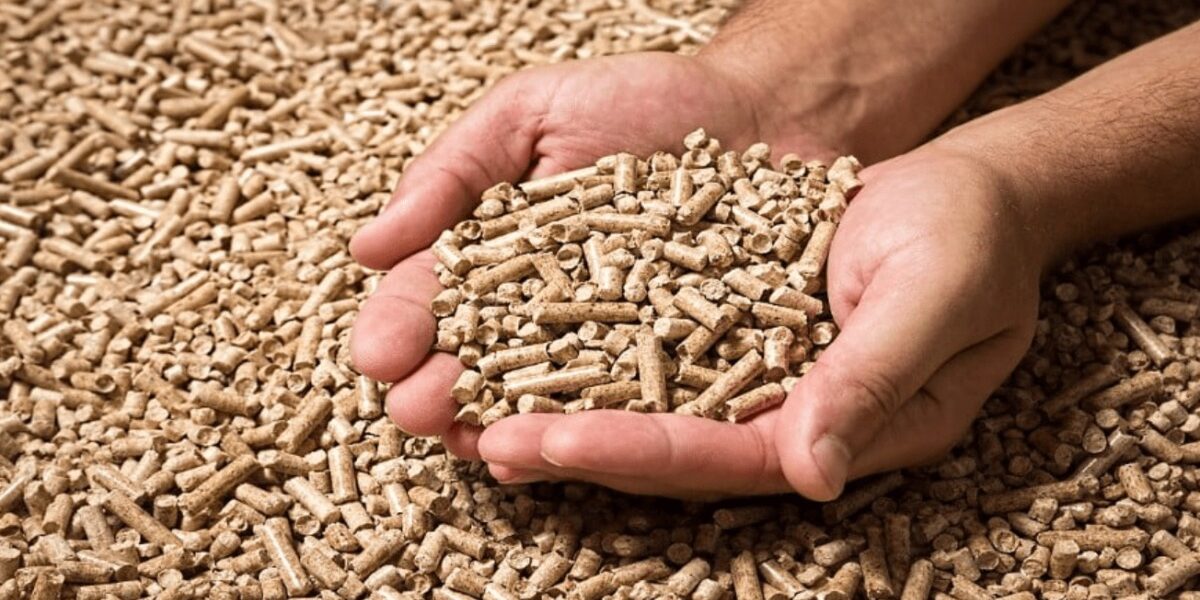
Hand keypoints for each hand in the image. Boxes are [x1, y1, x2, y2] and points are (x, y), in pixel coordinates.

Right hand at [349, 52, 834, 458]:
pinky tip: (561, 449)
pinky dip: (596, 432)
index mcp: (495, 260)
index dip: (401, 328)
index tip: (377, 353)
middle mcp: (543, 316)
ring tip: (477, 440)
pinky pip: (633, 409)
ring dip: (505, 426)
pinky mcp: (679, 369)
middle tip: (417, 409)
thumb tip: (367, 248)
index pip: (435, 301)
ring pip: (545, 401)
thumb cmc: (640, 103)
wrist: (761, 112)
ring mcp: (610, 348)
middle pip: (480, 365)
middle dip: (441, 391)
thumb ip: (452, 172)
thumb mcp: (531, 113)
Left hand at [474, 148, 1044, 498]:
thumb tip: (810, 475)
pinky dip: (588, 355)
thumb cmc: (968, 238)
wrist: (969, 192)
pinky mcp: (731, 337)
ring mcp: (755, 382)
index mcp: (840, 430)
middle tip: (477, 437)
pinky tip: (525, 347)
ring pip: (645, 408)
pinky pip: (650, 355)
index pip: (720, 458)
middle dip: (571, 445)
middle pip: (665, 449)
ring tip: (476, 408)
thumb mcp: (935, 296)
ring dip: (562, 408)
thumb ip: (873, 380)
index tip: (546, 443)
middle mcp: (787, 422)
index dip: (632, 453)